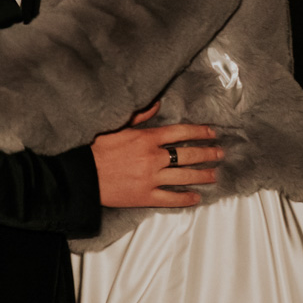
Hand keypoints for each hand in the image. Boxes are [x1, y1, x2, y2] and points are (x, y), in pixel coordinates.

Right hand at [91, 101, 221, 208]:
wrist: (83, 175)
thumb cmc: (96, 149)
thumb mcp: (117, 126)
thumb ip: (140, 116)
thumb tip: (157, 104)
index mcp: (147, 138)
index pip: (181, 132)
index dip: (200, 132)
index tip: (212, 133)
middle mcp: (153, 157)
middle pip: (188, 155)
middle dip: (207, 153)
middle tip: (220, 153)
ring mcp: (151, 178)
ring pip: (184, 176)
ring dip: (202, 175)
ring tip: (214, 174)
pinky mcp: (145, 196)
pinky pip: (170, 198)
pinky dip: (185, 198)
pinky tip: (195, 197)